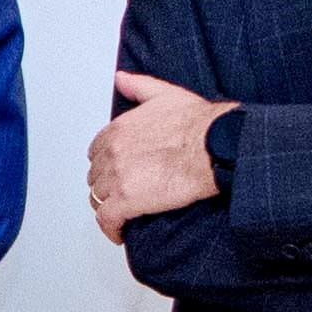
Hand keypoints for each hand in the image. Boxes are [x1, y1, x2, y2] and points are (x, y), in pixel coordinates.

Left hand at [89, 70, 233, 239]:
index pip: (97, 151)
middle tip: (123, 194)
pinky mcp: (126, 202)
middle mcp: (112, 152)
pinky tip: (120, 233)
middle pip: (96, 176)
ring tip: (123, 213)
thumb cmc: (199, 124)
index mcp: (118, 130)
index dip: (107, 163)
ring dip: (109, 206)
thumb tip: (121, 79)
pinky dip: (111, 229)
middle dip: (107, 185)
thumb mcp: (165, 94)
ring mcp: (117, 178)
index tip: (118, 171)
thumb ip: (138, 86)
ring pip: (98, 198)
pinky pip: (107, 220)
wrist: (215, 146)